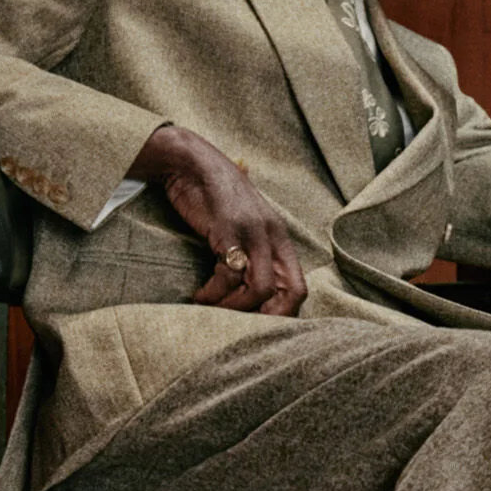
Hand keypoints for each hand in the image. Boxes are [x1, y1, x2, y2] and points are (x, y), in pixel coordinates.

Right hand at [130, 125, 306, 315]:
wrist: (192, 164)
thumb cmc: (215, 201)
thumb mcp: (243, 227)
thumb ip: (253, 254)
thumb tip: (253, 296)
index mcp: (280, 239)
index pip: (298, 288)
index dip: (283, 314)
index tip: (256, 324)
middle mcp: (272, 237)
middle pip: (288, 292)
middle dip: (265, 318)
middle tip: (237, 326)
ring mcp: (252, 233)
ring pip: (259, 288)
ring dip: (234, 309)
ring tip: (212, 310)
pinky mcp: (227, 229)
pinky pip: (228, 274)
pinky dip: (212, 293)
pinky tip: (199, 296)